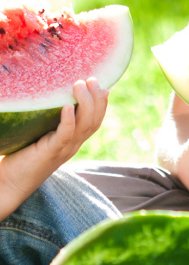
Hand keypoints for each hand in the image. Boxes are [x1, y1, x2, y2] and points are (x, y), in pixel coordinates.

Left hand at [0, 77, 108, 220]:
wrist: (9, 185)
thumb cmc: (21, 156)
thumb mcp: (41, 134)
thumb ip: (50, 120)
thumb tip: (51, 97)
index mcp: (73, 141)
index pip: (96, 121)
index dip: (102, 103)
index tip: (102, 85)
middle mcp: (73, 146)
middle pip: (95, 121)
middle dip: (98, 99)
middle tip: (92, 80)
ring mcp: (64, 150)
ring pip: (85, 126)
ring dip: (86, 104)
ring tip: (80, 85)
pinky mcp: (50, 153)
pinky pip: (65, 136)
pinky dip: (69, 121)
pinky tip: (68, 106)